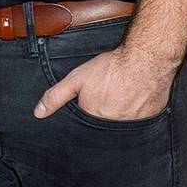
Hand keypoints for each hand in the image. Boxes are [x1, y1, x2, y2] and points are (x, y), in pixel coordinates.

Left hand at [33, 43, 175, 123]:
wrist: (146, 59)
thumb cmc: (113, 67)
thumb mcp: (77, 79)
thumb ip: (56, 97)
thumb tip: (38, 113)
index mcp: (93, 119)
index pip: (84, 125)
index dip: (87, 112)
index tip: (94, 100)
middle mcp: (112, 127)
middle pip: (103, 127)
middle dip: (103, 115)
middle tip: (110, 96)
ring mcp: (132, 126)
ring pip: (121, 126)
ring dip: (120, 115)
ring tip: (122, 97)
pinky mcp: (148, 122)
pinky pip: (139, 123)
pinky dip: (136, 114)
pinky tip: (136, 100)